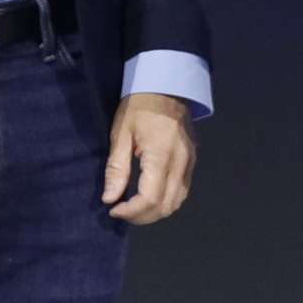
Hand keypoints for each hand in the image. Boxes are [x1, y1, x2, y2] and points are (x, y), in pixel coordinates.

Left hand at [103, 91, 198, 225]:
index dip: (131, 211)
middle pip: (166, 206)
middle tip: (121, 210)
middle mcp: (180, 164)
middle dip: (142, 216)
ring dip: (155, 212)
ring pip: (177, 202)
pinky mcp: (191, 162)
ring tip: (134, 207)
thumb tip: (110, 198)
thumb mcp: (121, 134)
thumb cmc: (139, 107)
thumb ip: (116, 168)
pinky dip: (165, 201)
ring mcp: (189, 164)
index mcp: (161, 156)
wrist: (167, 87)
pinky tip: (149, 196)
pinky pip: (182, 191)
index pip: (150, 198)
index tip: (113, 209)